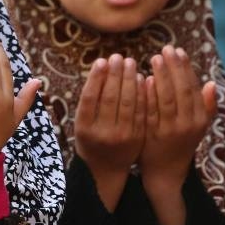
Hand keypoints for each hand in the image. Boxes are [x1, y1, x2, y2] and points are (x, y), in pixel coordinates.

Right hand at [73, 54, 144, 211]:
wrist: (106, 168)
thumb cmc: (91, 138)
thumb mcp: (82, 122)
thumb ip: (89, 100)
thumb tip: (103, 67)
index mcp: (84, 127)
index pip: (90, 97)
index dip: (96, 77)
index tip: (102, 60)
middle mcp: (103, 132)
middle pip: (110, 98)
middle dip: (115, 74)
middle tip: (118, 56)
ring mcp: (122, 136)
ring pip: (128, 103)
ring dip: (130, 80)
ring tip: (130, 62)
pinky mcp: (138, 137)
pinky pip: (141, 111)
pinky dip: (143, 93)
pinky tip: (142, 78)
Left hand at [140, 46, 216, 192]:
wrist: (165, 172)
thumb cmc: (181, 145)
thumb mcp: (198, 127)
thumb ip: (206, 106)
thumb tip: (212, 83)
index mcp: (199, 119)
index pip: (193, 88)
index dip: (185, 68)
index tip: (178, 50)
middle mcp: (187, 124)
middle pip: (180, 90)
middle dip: (173, 67)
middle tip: (165, 48)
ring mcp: (168, 130)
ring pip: (165, 99)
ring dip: (160, 76)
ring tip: (154, 58)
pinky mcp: (151, 135)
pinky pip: (150, 111)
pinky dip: (147, 94)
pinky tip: (142, 79)